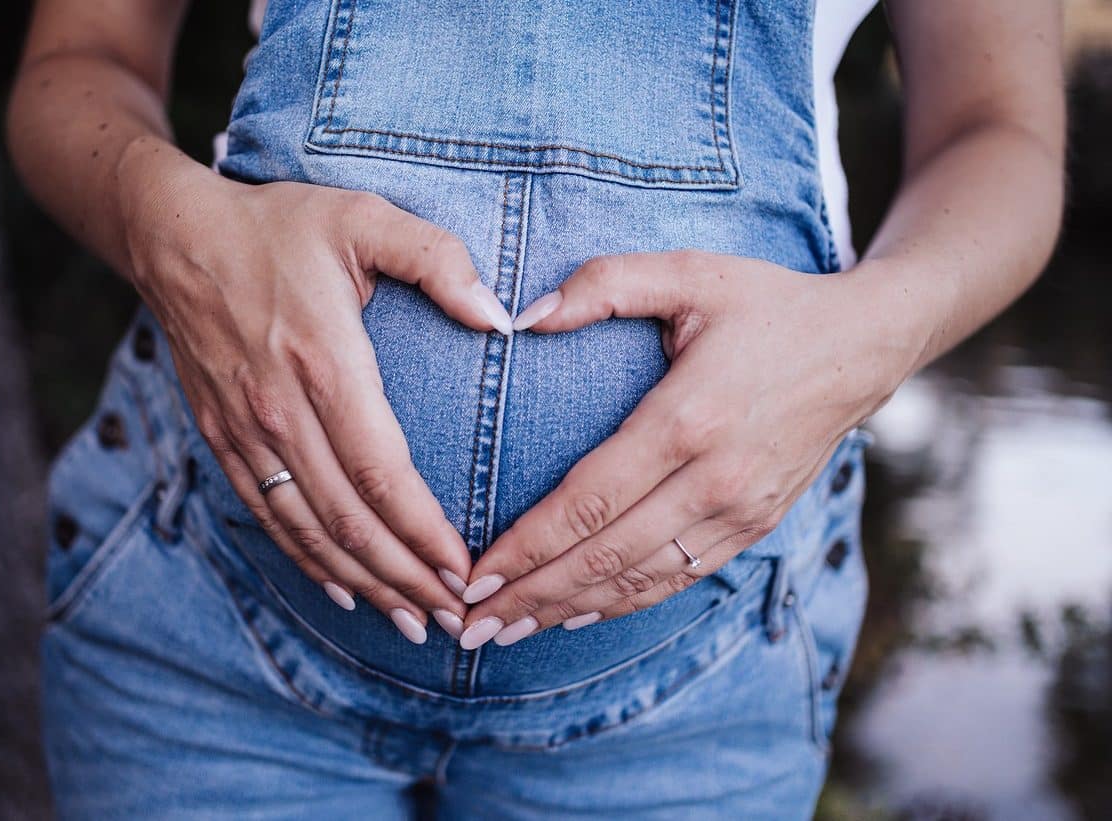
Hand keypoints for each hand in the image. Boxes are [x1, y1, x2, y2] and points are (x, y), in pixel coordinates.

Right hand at [118, 151, 514, 642]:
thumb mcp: (365, 218)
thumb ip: (438, 260)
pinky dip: (306, 561)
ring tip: (410, 621)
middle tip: (453, 618)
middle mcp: (281, 410)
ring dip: (362, 583)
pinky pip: (269, 516)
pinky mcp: (223, 438)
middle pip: (348, 519)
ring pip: (308, 530)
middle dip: (404, 577)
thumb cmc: (280, 225)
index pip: (381, 472)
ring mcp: (246, 431)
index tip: (464, 570)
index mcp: (325, 362)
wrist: (174, 236)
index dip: (423, 532)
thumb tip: (500, 317)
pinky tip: (342, 589)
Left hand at [457, 250, 910, 648]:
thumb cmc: (768, 305)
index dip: (527, 547)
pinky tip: (575, 614)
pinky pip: (678, 579)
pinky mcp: (755, 526)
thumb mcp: (690, 273)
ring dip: (567, 610)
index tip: (473, 575)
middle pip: (605, 556)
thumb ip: (604, 285)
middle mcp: (715, 479)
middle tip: (468, 624)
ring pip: (639, 580)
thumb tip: (523, 317)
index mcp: (688, 419)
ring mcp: (740, 511)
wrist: (864, 347)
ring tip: (505, 632)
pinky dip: (622, 604)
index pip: (589, 501)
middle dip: (531, 595)